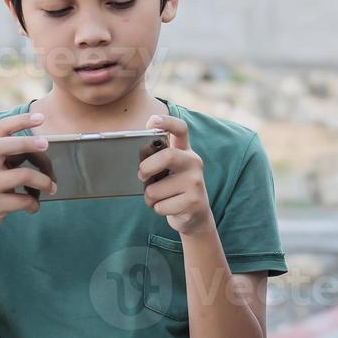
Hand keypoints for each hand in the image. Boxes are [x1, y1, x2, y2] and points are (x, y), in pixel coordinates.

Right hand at [0, 113, 56, 244]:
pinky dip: (34, 204)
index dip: (20, 120)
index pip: (2, 129)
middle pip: (3, 145)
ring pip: (22, 175)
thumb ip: (14, 161)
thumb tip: (48, 157)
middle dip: (26, 142)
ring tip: (52, 188)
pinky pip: (22, 200)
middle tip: (46, 144)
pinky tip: (33, 207)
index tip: (40, 117)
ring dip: (43, 181)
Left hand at [138, 115, 212, 235]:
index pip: (181, 129)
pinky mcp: (194, 202)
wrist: (195, 216)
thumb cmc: (173, 189)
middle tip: (142, 176)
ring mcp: (196, 182)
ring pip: (156, 189)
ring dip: (149, 198)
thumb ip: (154, 161)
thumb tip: (141, 161)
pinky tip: (169, 207)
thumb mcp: (165, 171)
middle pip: (168, 156)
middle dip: (147, 167)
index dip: (167, 122)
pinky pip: (161, 206)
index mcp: (184, 151)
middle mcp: (193, 162)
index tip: (152, 122)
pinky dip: (157, 209)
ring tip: (160, 198)